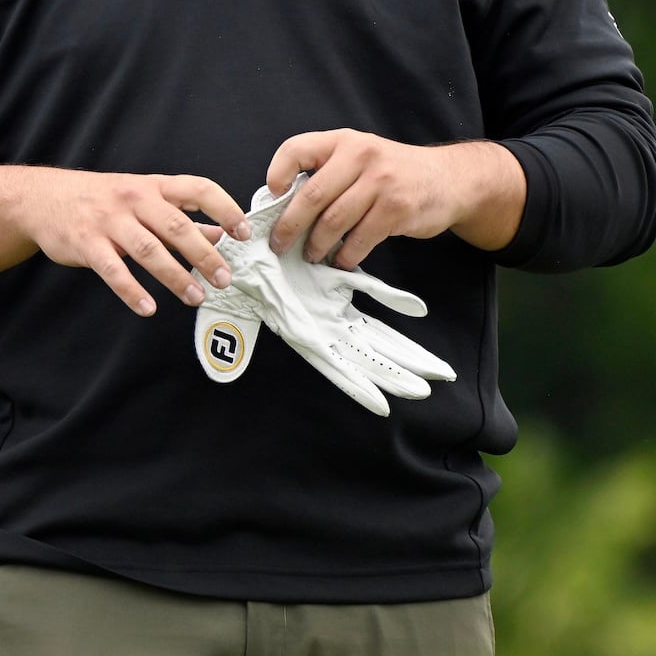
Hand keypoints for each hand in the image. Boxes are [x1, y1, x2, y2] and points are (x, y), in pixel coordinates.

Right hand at [12, 169, 250, 316]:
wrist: (43, 197)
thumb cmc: (100, 199)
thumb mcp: (142, 197)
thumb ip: (181, 215)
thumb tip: (221, 233)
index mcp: (152, 186)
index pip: (198, 189)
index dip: (225, 208)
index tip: (244, 232)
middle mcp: (132, 199)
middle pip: (176, 226)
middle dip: (204, 255)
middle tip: (224, 278)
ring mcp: (108, 221)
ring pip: (148, 250)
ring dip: (175, 276)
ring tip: (195, 297)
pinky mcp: (86, 243)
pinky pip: (112, 271)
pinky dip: (131, 291)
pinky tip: (148, 308)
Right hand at [195, 183, 456, 414]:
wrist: (234, 248)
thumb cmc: (231, 281)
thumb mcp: (227, 315)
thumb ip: (226, 341)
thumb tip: (218, 375)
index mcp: (300, 335)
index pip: (334, 368)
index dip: (358, 387)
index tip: (384, 408)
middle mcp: (322, 326)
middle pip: (369, 358)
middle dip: (398, 375)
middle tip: (429, 391)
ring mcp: (331, 304)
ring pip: (377, 333)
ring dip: (406, 352)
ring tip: (438, 371)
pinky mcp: (334, 278)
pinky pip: (370, 288)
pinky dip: (393, 299)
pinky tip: (417, 309)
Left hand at [267, 131, 525, 268]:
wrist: (447, 179)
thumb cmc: (391, 172)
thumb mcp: (358, 156)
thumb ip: (326, 171)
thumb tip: (283, 206)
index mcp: (342, 141)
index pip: (296, 149)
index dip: (277, 173)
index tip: (272, 197)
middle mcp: (360, 156)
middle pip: (311, 196)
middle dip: (289, 226)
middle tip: (279, 244)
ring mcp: (380, 183)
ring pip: (334, 222)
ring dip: (317, 245)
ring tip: (310, 255)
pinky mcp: (397, 209)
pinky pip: (360, 239)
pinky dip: (345, 255)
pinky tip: (340, 261)